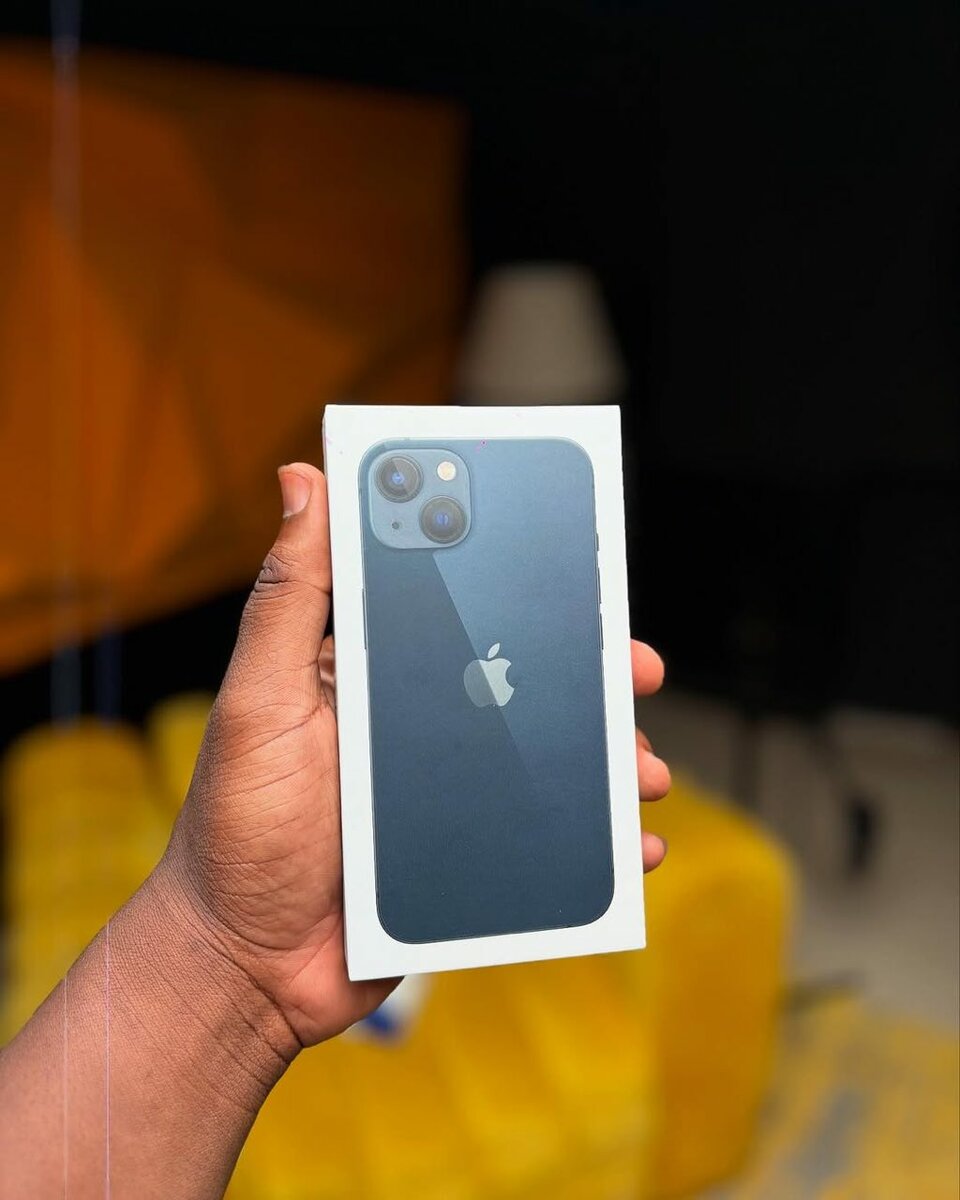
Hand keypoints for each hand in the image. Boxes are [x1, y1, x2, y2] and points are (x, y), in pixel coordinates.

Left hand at [162, 463, 669, 1050]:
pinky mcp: (470, 860)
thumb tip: (303, 481)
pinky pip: (549, 841)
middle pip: (523, 686)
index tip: (578, 576)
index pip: (461, 615)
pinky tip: (637, 849)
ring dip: (607, 760)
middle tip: (637, 673)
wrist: (246, 968)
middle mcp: (419, 729)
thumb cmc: (236, 830)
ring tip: (644, 776)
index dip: (522, 591)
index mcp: (376, 678)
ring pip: (548, 762)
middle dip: (589, 678)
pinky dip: (599, 844)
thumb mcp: (258, 702)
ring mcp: (450, 797)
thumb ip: (289, 597)